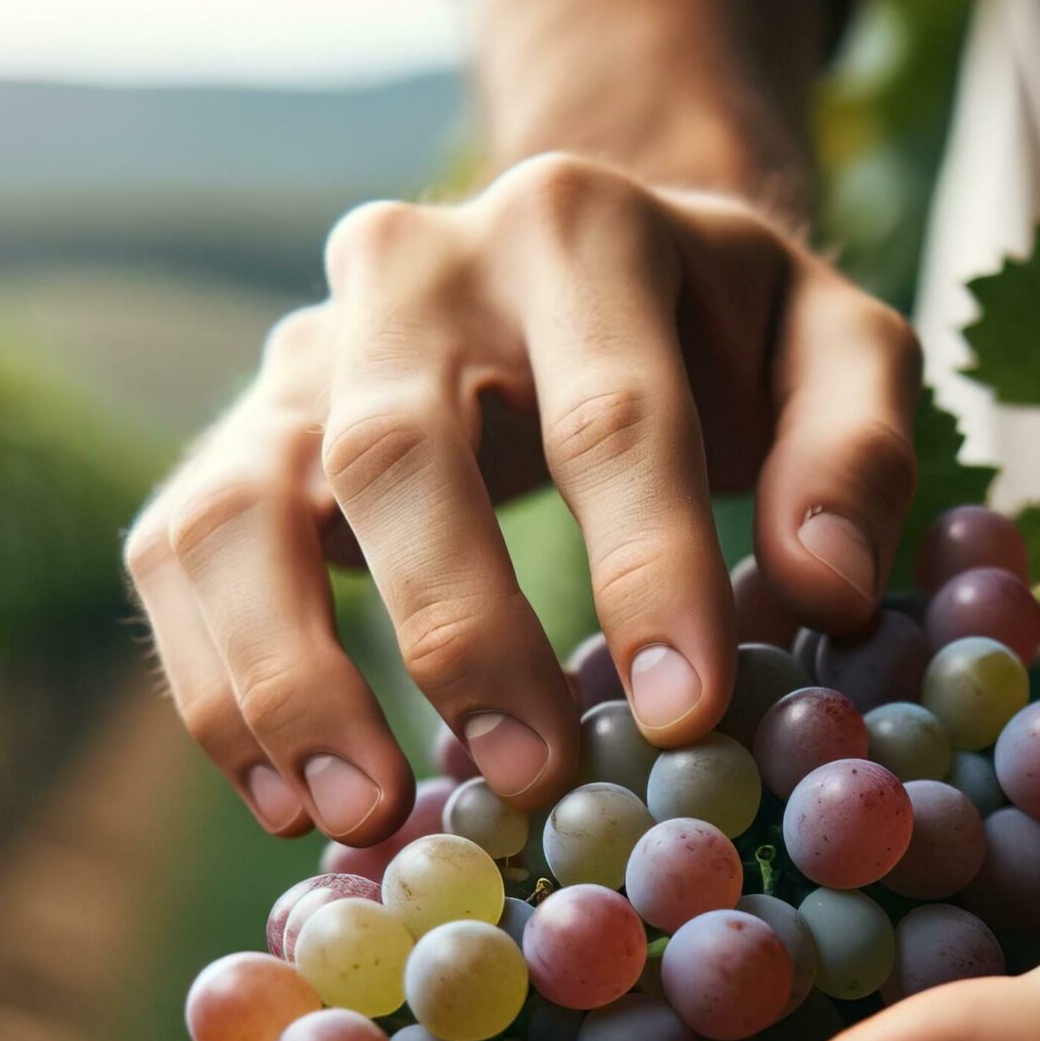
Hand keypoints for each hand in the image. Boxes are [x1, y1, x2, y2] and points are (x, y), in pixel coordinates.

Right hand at [122, 154, 922, 840]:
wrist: (583, 263)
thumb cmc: (726, 335)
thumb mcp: (837, 350)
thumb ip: (857, 453)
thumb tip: (827, 591)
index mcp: (577, 228)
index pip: (609, 410)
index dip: (647, 568)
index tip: (686, 713)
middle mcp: (412, 271)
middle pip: (397, 447)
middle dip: (461, 627)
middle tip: (531, 776)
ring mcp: (301, 352)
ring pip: (245, 505)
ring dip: (292, 673)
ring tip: (368, 812)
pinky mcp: (234, 437)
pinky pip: (182, 557)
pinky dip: (219, 688)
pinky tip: (290, 800)